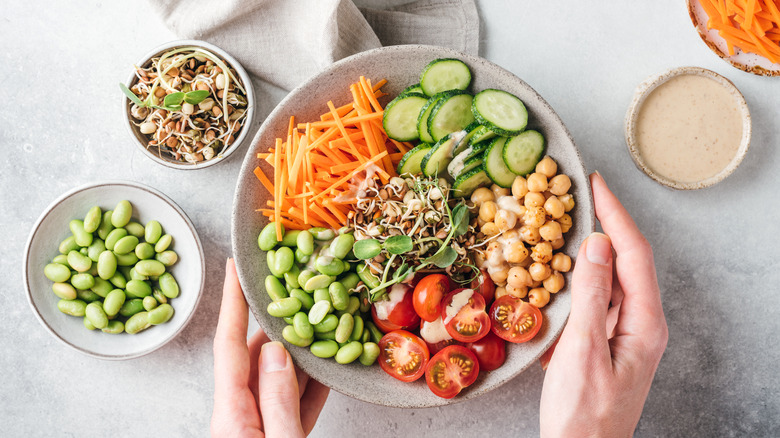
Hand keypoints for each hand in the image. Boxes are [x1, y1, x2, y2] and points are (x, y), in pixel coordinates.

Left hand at [211, 259, 328, 436]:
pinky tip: (329, 367)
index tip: (234, 268)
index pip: (228, 345)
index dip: (232, 301)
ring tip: (322, 322)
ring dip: (301, 352)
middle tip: (299, 290)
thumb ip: (279, 400)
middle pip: (256, 356)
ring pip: (279, 378)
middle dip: (280, 322)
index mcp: (232, 417)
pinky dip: (311, 384)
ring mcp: (259, 428)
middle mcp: (240, 417)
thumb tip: (277, 352)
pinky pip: (294, 403)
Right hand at [539, 173, 667, 436]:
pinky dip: (577, 278)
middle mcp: (640, 324)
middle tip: (579, 194)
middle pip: (625, 262)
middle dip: (604, 224)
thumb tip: (594, 244)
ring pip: (609, 279)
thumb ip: (590, 296)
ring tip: (566, 222)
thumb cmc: (582, 414)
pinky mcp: (604, 342)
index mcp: (644, 324)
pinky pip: (595, 299)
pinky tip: (559, 270)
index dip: (615, 215)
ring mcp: (623, 333)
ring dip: (589, 250)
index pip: (634, 254)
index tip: (595, 185)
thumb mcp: (582, 351)